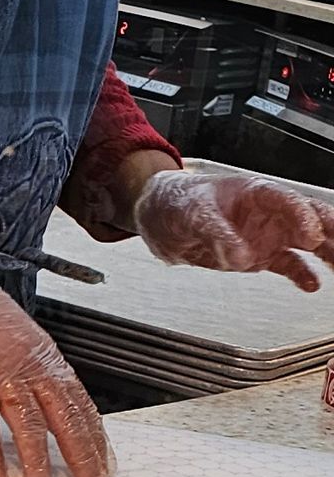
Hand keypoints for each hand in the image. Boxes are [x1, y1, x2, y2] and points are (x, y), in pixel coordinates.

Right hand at [0, 279, 111, 476]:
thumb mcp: (25, 342)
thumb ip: (39, 373)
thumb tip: (51, 405)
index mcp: (47, 362)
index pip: (81, 406)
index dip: (95, 438)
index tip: (104, 463)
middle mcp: (31, 370)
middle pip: (65, 419)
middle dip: (81, 456)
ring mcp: (2, 377)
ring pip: (29, 424)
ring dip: (37, 461)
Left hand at [135, 167, 333, 290]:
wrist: (160, 218)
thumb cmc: (179, 201)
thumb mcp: (193, 213)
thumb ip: (217, 233)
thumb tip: (240, 255)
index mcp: (256, 192)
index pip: (288, 201)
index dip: (302, 217)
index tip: (311, 235)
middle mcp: (269, 213)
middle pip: (310, 218)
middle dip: (330, 231)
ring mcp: (267, 235)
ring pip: (308, 243)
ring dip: (328, 253)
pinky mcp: (261, 256)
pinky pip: (289, 265)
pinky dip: (302, 274)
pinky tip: (312, 284)